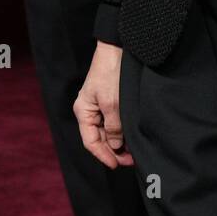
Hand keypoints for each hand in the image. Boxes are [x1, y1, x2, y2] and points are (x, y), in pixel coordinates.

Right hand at [74, 40, 133, 168]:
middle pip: (99, 138)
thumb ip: (114, 127)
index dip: (103, 155)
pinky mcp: (108, 101)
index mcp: (83, 111)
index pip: (90, 141)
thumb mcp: (113, 104)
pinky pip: (112, 122)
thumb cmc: (111, 74)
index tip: (117, 165)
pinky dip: (120, 132)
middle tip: (131, 160)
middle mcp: (88, 111)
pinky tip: (130, 137)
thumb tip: (115, 146)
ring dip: (118, 143)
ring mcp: (98, 106)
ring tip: (133, 151)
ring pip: (106, 132)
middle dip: (113, 151)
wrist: (117, 50)